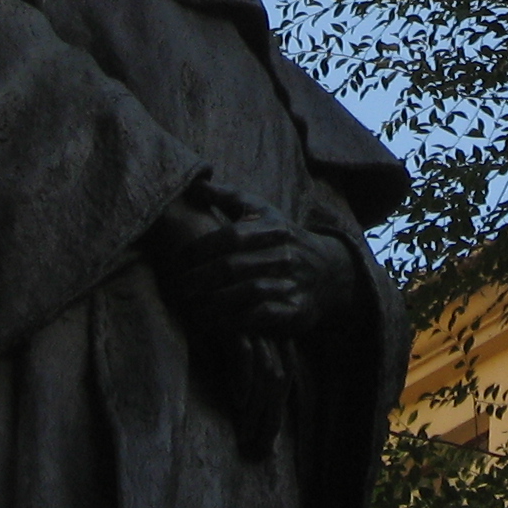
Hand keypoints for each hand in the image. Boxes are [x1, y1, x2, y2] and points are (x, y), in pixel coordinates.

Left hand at [147, 184, 355, 336]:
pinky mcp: (297, 309)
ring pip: (247, 293)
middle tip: (178, 289)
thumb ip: (230, 197)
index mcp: (274, 227)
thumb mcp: (265, 212)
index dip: (200, 249)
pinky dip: (236, 322)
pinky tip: (216, 323)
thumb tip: (197, 184)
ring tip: (192, 310)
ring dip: (214, 304)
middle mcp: (285, 254)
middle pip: (234, 267)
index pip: (231, 236)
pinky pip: (262, 316)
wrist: (330, 270)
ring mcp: (292, 282)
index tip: (178, 261)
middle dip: (200, 279)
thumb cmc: (283, 239)